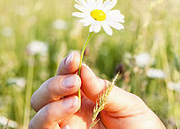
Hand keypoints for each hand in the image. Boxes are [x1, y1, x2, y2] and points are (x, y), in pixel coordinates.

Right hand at [29, 52, 164, 128]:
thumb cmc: (142, 126)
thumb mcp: (128, 105)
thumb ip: (105, 90)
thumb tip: (83, 68)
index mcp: (84, 99)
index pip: (64, 79)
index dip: (65, 66)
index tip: (74, 58)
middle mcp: (70, 116)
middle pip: (42, 98)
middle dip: (53, 85)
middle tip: (74, 82)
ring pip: (37, 121)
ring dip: (50, 108)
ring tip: (74, 102)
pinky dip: (51, 127)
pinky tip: (69, 126)